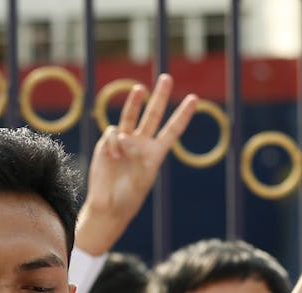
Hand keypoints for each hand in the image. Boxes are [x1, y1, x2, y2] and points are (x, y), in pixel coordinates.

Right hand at [77, 74, 197, 255]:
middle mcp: (142, 144)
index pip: (172, 130)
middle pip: (153, 115)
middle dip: (160, 97)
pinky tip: (112, 156)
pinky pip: (112, 133)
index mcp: (156, 153)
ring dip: (135, 102)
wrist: (108, 206)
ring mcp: (124, 142)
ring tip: (139, 89)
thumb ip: (134, 155)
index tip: (194, 100)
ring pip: (132, 116)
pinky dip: (113, 142)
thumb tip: (124, 136)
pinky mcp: (107, 144)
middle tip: (166, 78)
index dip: (183, 114)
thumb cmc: (128, 198)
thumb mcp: (139, 178)